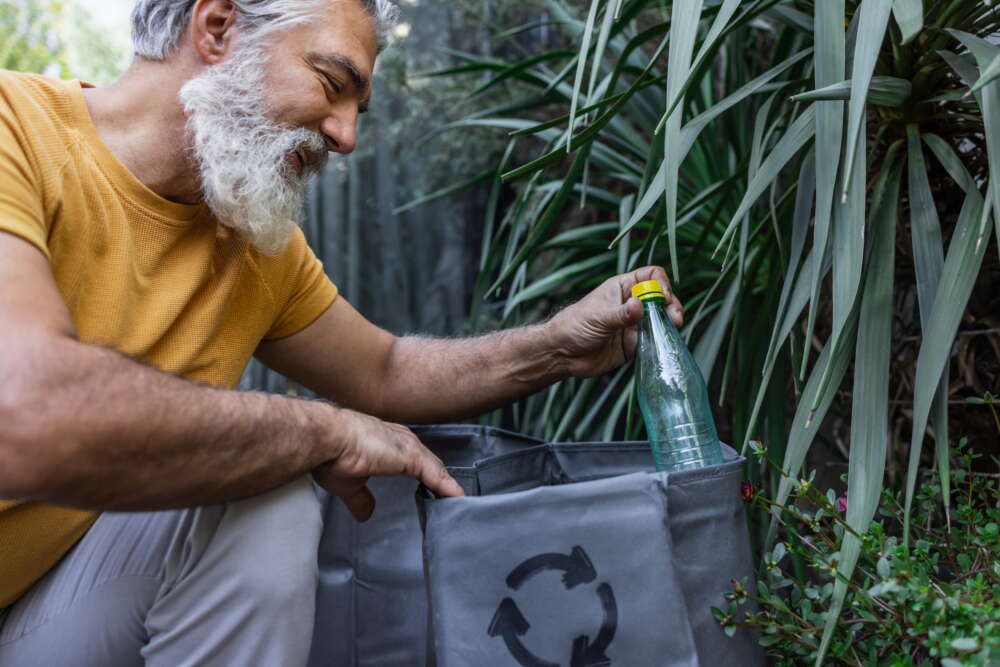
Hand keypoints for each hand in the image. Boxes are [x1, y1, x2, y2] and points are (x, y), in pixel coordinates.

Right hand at [312, 408, 464, 520]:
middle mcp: (400, 440)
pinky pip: (436, 474)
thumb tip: (366, 513)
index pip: (414, 459)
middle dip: (440, 480)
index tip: (432, 491)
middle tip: (451, 499)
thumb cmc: (329, 454)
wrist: (325, 438)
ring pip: (435, 468)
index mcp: (386, 442)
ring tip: (459, 503)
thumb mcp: (348, 484)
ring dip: (447, 486)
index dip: (424, 475)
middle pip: (429, 463)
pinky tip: (457, 498)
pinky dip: (447, 487)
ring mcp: (408, 446)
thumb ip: (361, 498)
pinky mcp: (411, 456)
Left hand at [546, 266, 683, 377]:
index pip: (650, 276)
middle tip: (675, 317)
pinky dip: (662, 342)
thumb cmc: (574, 326)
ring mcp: (635, 324)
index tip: (662, 296)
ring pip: (661, 320)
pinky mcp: (635, 344)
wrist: (562, 354)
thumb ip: (621, 314)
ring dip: (670, 324)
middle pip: (661, 298)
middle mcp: (632, 304)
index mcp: (622, 288)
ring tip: (673, 329)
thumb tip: (639, 305)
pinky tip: (663, 344)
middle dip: (671, 305)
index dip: (660, 283)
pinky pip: (655, 341)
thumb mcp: (598, 317)